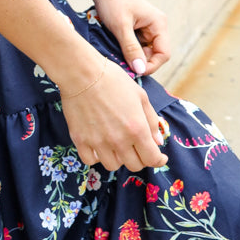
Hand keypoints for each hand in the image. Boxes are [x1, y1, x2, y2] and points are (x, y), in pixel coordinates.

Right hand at [61, 57, 166, 171]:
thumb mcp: (140, 96)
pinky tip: (99, 145)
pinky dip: (96, 156)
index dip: (159, 160)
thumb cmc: (114, 80)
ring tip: (117, 145)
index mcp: (137, 129)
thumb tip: (157, 141)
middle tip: (137, 147)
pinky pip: (90, 160)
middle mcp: (119, 140)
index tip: (159, 157)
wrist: (82, 73)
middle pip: (134, 165)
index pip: (152, 159)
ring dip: (118, 158)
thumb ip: (151, 120)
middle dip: (140, 158)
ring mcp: (98, 142)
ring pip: (112, 166)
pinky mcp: (80, 140)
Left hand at [91, 0, 170, 76]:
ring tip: (116, 54)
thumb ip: (131, 49)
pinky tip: (115, 47)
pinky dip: (126, 50)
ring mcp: (146, 28)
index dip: (150, 66)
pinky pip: (135, 45)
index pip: (164, 54)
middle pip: (154, 55)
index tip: (133, 71)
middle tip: (121, 64)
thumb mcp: (121, 26)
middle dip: (139, 62)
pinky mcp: (136, 28)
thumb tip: (140, 70)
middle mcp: (156, 27)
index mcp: (159, 24)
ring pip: (143, 51)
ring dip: (132, 56)